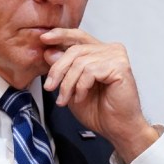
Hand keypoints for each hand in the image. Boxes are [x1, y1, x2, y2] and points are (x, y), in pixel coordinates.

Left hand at [41, 28, 158, 162]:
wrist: (116, 128)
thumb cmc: (99, 110)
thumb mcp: (71, 87)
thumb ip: (62, 69)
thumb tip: (49, 52)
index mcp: (99, 52)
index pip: (78, 36)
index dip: (60, 35)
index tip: (43, 39)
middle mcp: (109, 50)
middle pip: (75, 50)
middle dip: (57, 70)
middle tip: (49, 86)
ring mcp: (116, 57)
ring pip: (80, 62)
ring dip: (67, 84)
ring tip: (65, 99)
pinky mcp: (120, 66)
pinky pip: (90, 71)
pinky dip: (81, 87)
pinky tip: (81, 97)